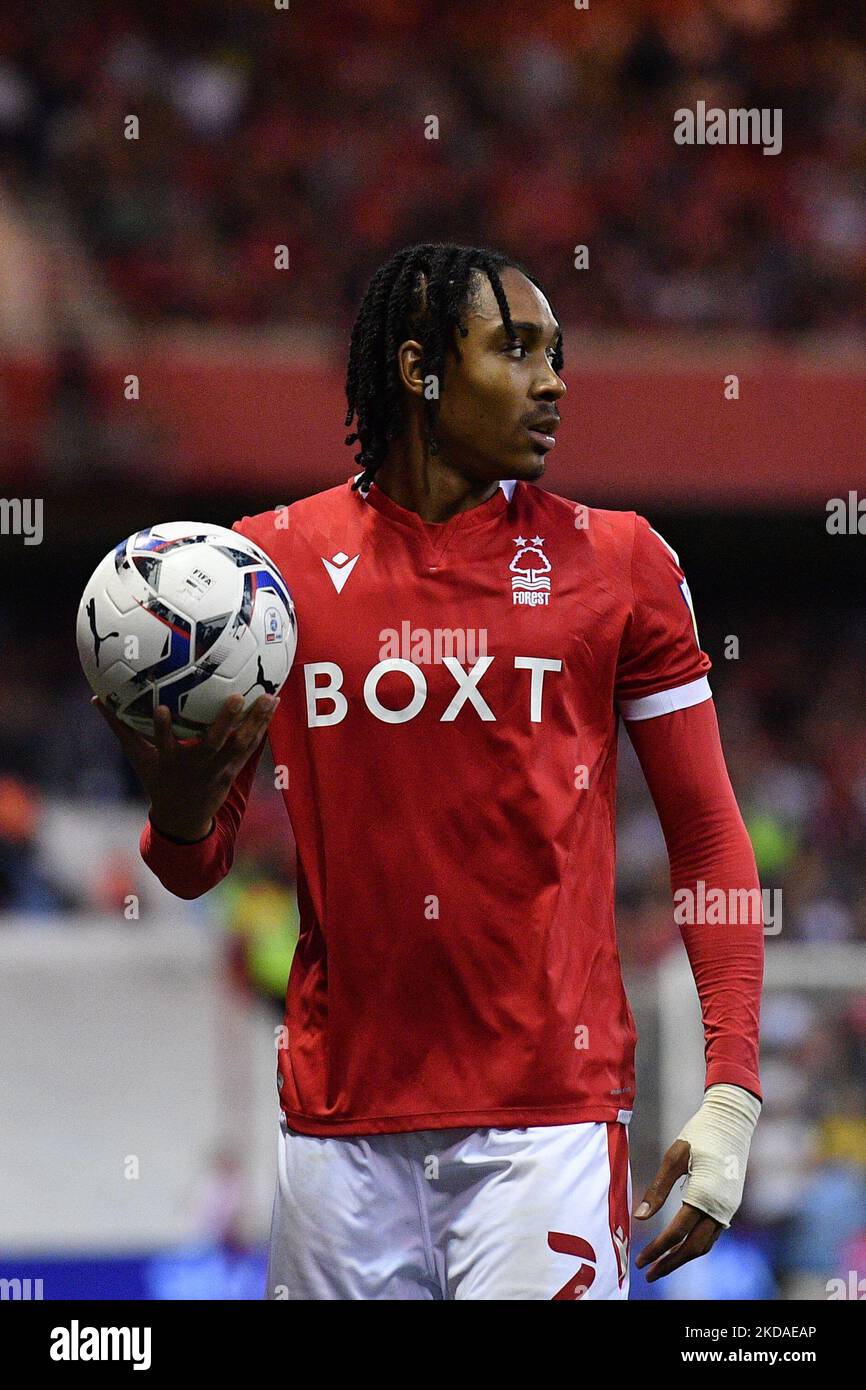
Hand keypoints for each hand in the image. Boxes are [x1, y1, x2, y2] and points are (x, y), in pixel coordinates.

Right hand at [91, 692, 278, 840]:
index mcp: (170, 762)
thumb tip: (95, 698)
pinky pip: (250, 748)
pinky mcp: (233, 771)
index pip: (162, 743)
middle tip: (237, 696)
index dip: (161, 728)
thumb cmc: (157, 780)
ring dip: (255, 721)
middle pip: (212, 743)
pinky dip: (261, 729)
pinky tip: (272, 707)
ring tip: (269, 697)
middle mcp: (196, 766)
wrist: (183, 819)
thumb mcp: (137, 757)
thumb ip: (120, 727)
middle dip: (224, 721)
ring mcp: (218, 770)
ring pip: (239, 744)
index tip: (160, 708)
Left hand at [633, 1083, 759, 1281]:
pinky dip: (695, 1245)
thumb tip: (639, 1217)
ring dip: (683, 1258)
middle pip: (693, 1248)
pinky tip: (680, 1246)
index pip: (677, 1233)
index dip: (657, 1249)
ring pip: (705, 1244)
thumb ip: (658, 1189)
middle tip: (648, 1273)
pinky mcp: (730, 1205)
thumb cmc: (699, 1134)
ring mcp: (728, 1208)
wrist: (732, 1121)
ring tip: (661, 1265)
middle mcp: (720, 1207)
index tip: (640, 1260)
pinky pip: (712, 1234)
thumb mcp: (674, 1157)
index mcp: (705, 1195)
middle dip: (670, 1263)